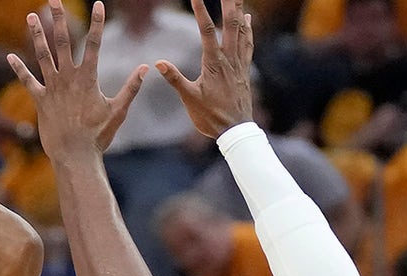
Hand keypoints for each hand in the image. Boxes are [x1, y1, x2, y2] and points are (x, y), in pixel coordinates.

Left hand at [7, 0, 146, 158]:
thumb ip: (131, 87)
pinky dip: (19, 69)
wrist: (74, 155)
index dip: (98, 22)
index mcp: (88, 78)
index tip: (99, 3)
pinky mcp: (40, 100)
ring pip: (43, 55)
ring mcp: (52, 87)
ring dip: (37, 34)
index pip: (95, 43)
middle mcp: (68, 78)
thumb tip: (146, 68)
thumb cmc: (98, 135)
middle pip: (63, 41)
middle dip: (59, 18)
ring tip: (31, 16)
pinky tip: (10, 56)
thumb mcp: (118, 111)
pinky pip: (27, 81)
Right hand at [156, 0, 254, 138]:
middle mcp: (229, 59)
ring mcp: (239, 63)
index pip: (207, 30)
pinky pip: (248, 43)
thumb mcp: (189, 99)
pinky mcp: (244, 69)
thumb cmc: (211, 117)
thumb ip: (175, 79)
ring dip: (238, 10)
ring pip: (241, 30)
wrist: (236, 130)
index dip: (201, 10)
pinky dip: (248, 28)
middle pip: (230, 24)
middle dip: (229, 3)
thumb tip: (158, 63)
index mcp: (213, 64)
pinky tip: (248, 18)